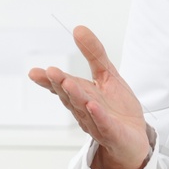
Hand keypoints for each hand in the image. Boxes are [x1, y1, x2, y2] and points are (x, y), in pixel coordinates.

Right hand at [29, 25, 150, 168]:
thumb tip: (78, 28)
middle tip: (50, 72)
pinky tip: (92, 105)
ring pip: (84, 108)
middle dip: (61, 84)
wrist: (133, 140)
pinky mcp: (113, 134)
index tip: (35, 72)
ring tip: (67, 83)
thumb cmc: (117, 109)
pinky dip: (98, 116)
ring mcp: (97, 123)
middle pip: (70, 95)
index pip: (62, 86)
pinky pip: (104, 125)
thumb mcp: (108, 74)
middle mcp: (84, 109)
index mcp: (81, 94)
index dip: (49, 80)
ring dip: (75, 96)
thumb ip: (94, 53)